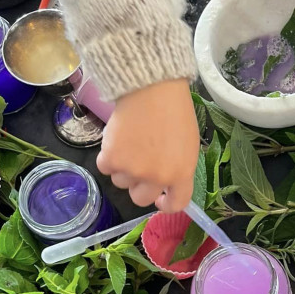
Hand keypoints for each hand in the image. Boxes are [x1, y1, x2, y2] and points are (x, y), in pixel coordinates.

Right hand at [96, 78, 199, 211]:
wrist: (152, 88)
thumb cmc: (174, 111)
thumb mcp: (189, 144)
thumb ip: (179, 168)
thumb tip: (167, 183)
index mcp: (181, 174)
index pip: (176, 204)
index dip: (166, 204)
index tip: (160, 199)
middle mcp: (157, 178)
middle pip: (141, 199)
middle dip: (139, 186)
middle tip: (138, 168)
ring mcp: (133, 170)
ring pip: (121, 183)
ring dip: (123, 169)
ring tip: (129, 144)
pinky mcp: (112, 159)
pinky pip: (105, 168)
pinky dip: (108, 158)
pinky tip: (116, 141)